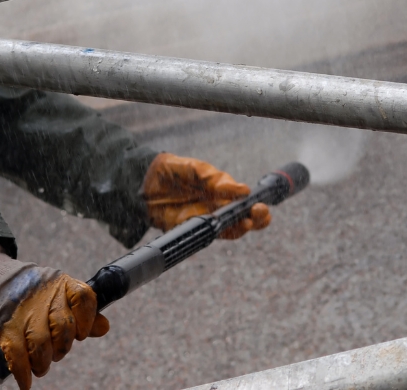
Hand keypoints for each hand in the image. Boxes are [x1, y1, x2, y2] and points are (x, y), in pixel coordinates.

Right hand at [0, 271, 109, 389]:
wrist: (1, 283)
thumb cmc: (38, 295)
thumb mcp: (62, 295)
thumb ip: (83, 312)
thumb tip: (104, 327)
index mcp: (64, 285)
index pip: (83, 297)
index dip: (86, 319)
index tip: (81, 334)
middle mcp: (45, 296)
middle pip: (63, 326)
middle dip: (62, 347)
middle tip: (56, 353)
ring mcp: (24, 312)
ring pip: (41, 344)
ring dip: (43, 363)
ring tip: (41, 366)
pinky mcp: (6, 328)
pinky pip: (17, 355)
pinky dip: (23, 372)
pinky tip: (26, 382)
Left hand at [142, 153, 270, 238]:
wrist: (146, 180)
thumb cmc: (175, 171)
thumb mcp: (196, 169)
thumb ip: (216, 179)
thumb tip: (242, 190)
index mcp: (223, 193)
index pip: (246, 204)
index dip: (257, 208)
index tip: (260, 205)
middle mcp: (218, 208)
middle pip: (244, 220)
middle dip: (256, 220)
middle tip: (259, 213)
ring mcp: (205, 220)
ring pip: (229, 230)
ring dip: (240, 228)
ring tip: (246, 222)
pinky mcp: (190, 229)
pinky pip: (205, 235)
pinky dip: (213, 233)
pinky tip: (218, 227)